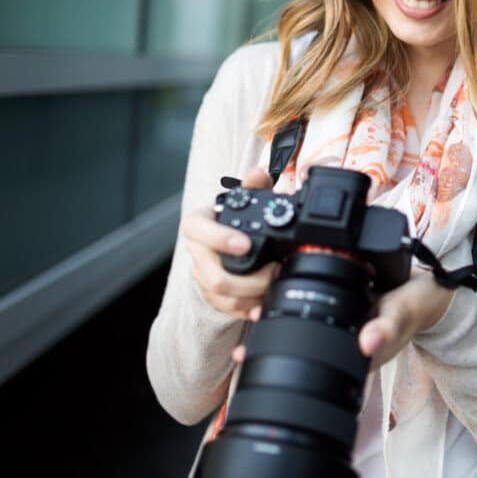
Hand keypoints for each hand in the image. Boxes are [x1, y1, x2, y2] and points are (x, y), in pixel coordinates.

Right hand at [183, 167, 278, 320]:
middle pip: (214, 276)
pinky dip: (247, 309)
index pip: (199, 232)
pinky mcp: (210, 295)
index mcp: (197, 226)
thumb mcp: (242, 200)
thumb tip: (259, 172)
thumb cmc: (231, 219)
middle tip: (275, 270)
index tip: (246, 244)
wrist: (220, 241)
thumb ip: (252, 186)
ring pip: (222, 296)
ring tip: (274, 284)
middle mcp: (196, 253)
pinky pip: (227, 309)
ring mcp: (201, 276)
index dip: (221, 239)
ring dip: (252, 294)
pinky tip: (262, 304)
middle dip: (249, 279)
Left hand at [230, 270, 453, 368]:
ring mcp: (343, 329)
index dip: (283, 361)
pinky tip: (282, 296)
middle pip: (304, 351)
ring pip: (307, 332)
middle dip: (273, 345)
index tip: (254, 352)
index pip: (313, 365)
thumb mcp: (402, 314)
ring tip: (254, 318)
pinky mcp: (344, 312)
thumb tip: (367, 344)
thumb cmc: (415, 306)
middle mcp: (344, 344)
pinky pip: (318, 314)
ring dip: (282, 326)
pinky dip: (299, 307)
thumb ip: (386, 327)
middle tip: (246, 339)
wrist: (428, 294)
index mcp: (355, 354)